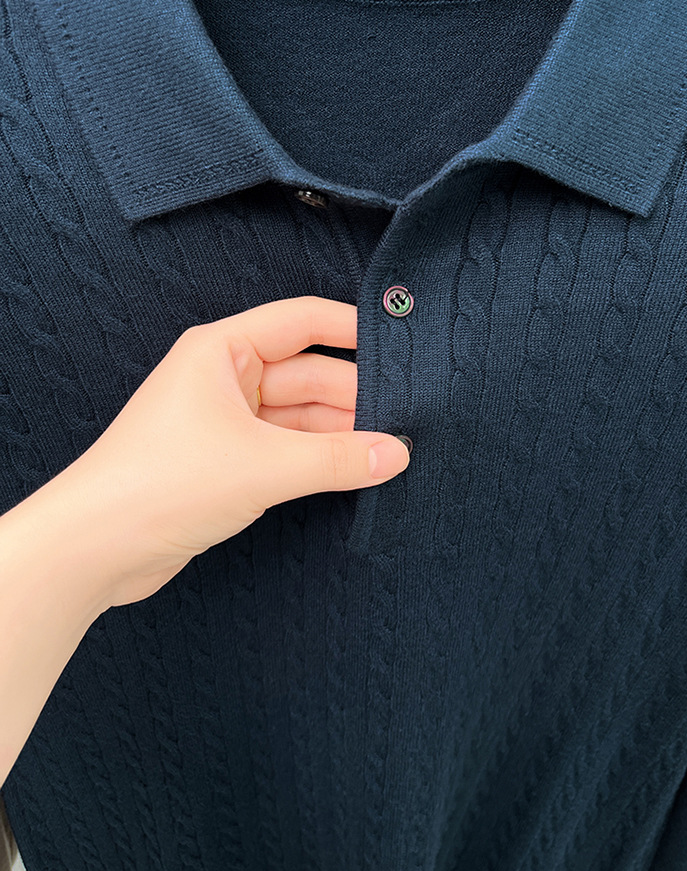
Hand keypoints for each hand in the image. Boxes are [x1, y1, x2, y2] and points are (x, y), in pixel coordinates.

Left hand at [67, 295, 409, 608]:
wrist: (94, 549)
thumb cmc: (160, 485)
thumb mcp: (263, 466)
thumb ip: (337, 459)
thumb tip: (395, 453)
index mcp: (221, 350)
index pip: (302, 321)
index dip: (353, 329)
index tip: (401, 344)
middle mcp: (223, 378)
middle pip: (307, 373)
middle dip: (355, 395)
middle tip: (408, 418)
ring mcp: (225, 421)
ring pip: (300, 415)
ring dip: (341, 433)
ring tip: (391, 448)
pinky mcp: (226, 462)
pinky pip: (286, 448)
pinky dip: (319, 458)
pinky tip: (356, 469)